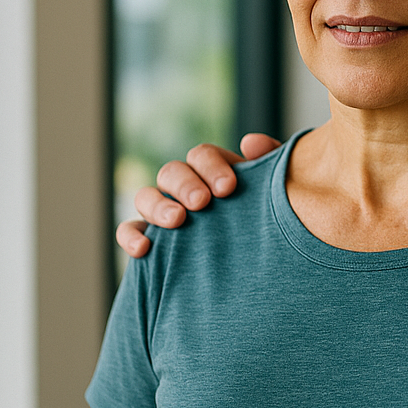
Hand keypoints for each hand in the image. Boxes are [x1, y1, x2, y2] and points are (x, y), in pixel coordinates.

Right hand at [114, 133, 281, 257]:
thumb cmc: (273, 221)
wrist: (268, 264)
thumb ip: (272, 164)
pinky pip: (129, 231)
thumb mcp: (278, 193)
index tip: (228, 188)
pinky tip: (144, 249)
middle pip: (172, 171)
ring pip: (146, 196)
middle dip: (185, 184)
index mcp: (215, 173)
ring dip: (157, 205)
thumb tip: (250, 143)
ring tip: (177, 221)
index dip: (212, 166)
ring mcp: (165, 212)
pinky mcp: (152, 241)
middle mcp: (187, 188)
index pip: (203, 156)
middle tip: (202, 203)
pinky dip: (130, 236)